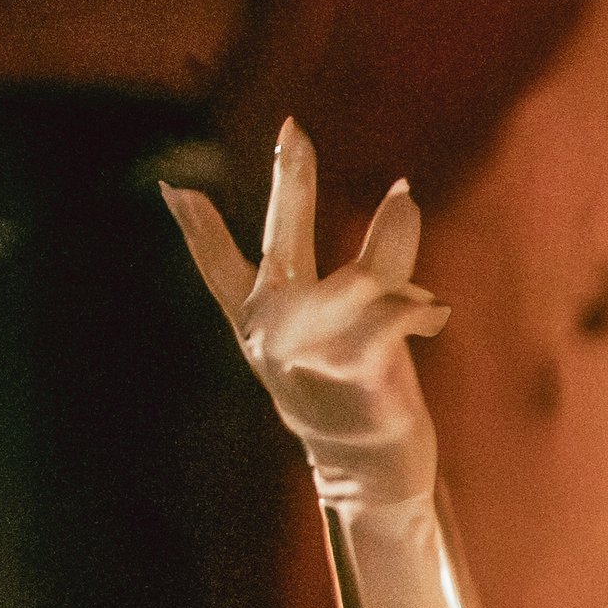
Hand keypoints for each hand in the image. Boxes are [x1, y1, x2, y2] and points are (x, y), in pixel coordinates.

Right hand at [163, 120, 448, 499]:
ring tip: (404, 204)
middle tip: (293, 128)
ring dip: (393, 240)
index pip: (216, 267)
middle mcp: (275, 335)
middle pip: (282, 240)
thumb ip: (334, 288)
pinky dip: (422, 308)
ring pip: (361, 276)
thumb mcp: (327, 345)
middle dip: (291, 180)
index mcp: (257, 328)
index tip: (173, 188)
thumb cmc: (353, 404)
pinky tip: (435, 314)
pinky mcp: (356, 368)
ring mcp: (311, 352)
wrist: (368, 479)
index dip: (195, 228)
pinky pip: (397, 309)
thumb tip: (394, 206)